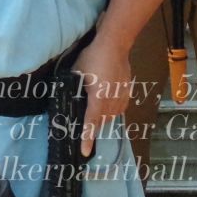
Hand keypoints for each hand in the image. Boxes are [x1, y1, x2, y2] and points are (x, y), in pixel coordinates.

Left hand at [73, 36, 131, 158]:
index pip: (91, 123)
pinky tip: (108, 104)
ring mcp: (122, 96)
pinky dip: (113, 110)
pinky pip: (120, 108)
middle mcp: (112, 101)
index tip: (85, 152)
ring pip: (112, 115)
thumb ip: (74, 87)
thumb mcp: (77, 72)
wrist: (115, 44)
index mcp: (98, 99)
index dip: (87, 138)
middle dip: (94, 126)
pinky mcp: (127, 91)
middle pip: (102, 121)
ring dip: (103, 118)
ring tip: (95, 113)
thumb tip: (69, 95)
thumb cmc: (93, 57)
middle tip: (84, 125)